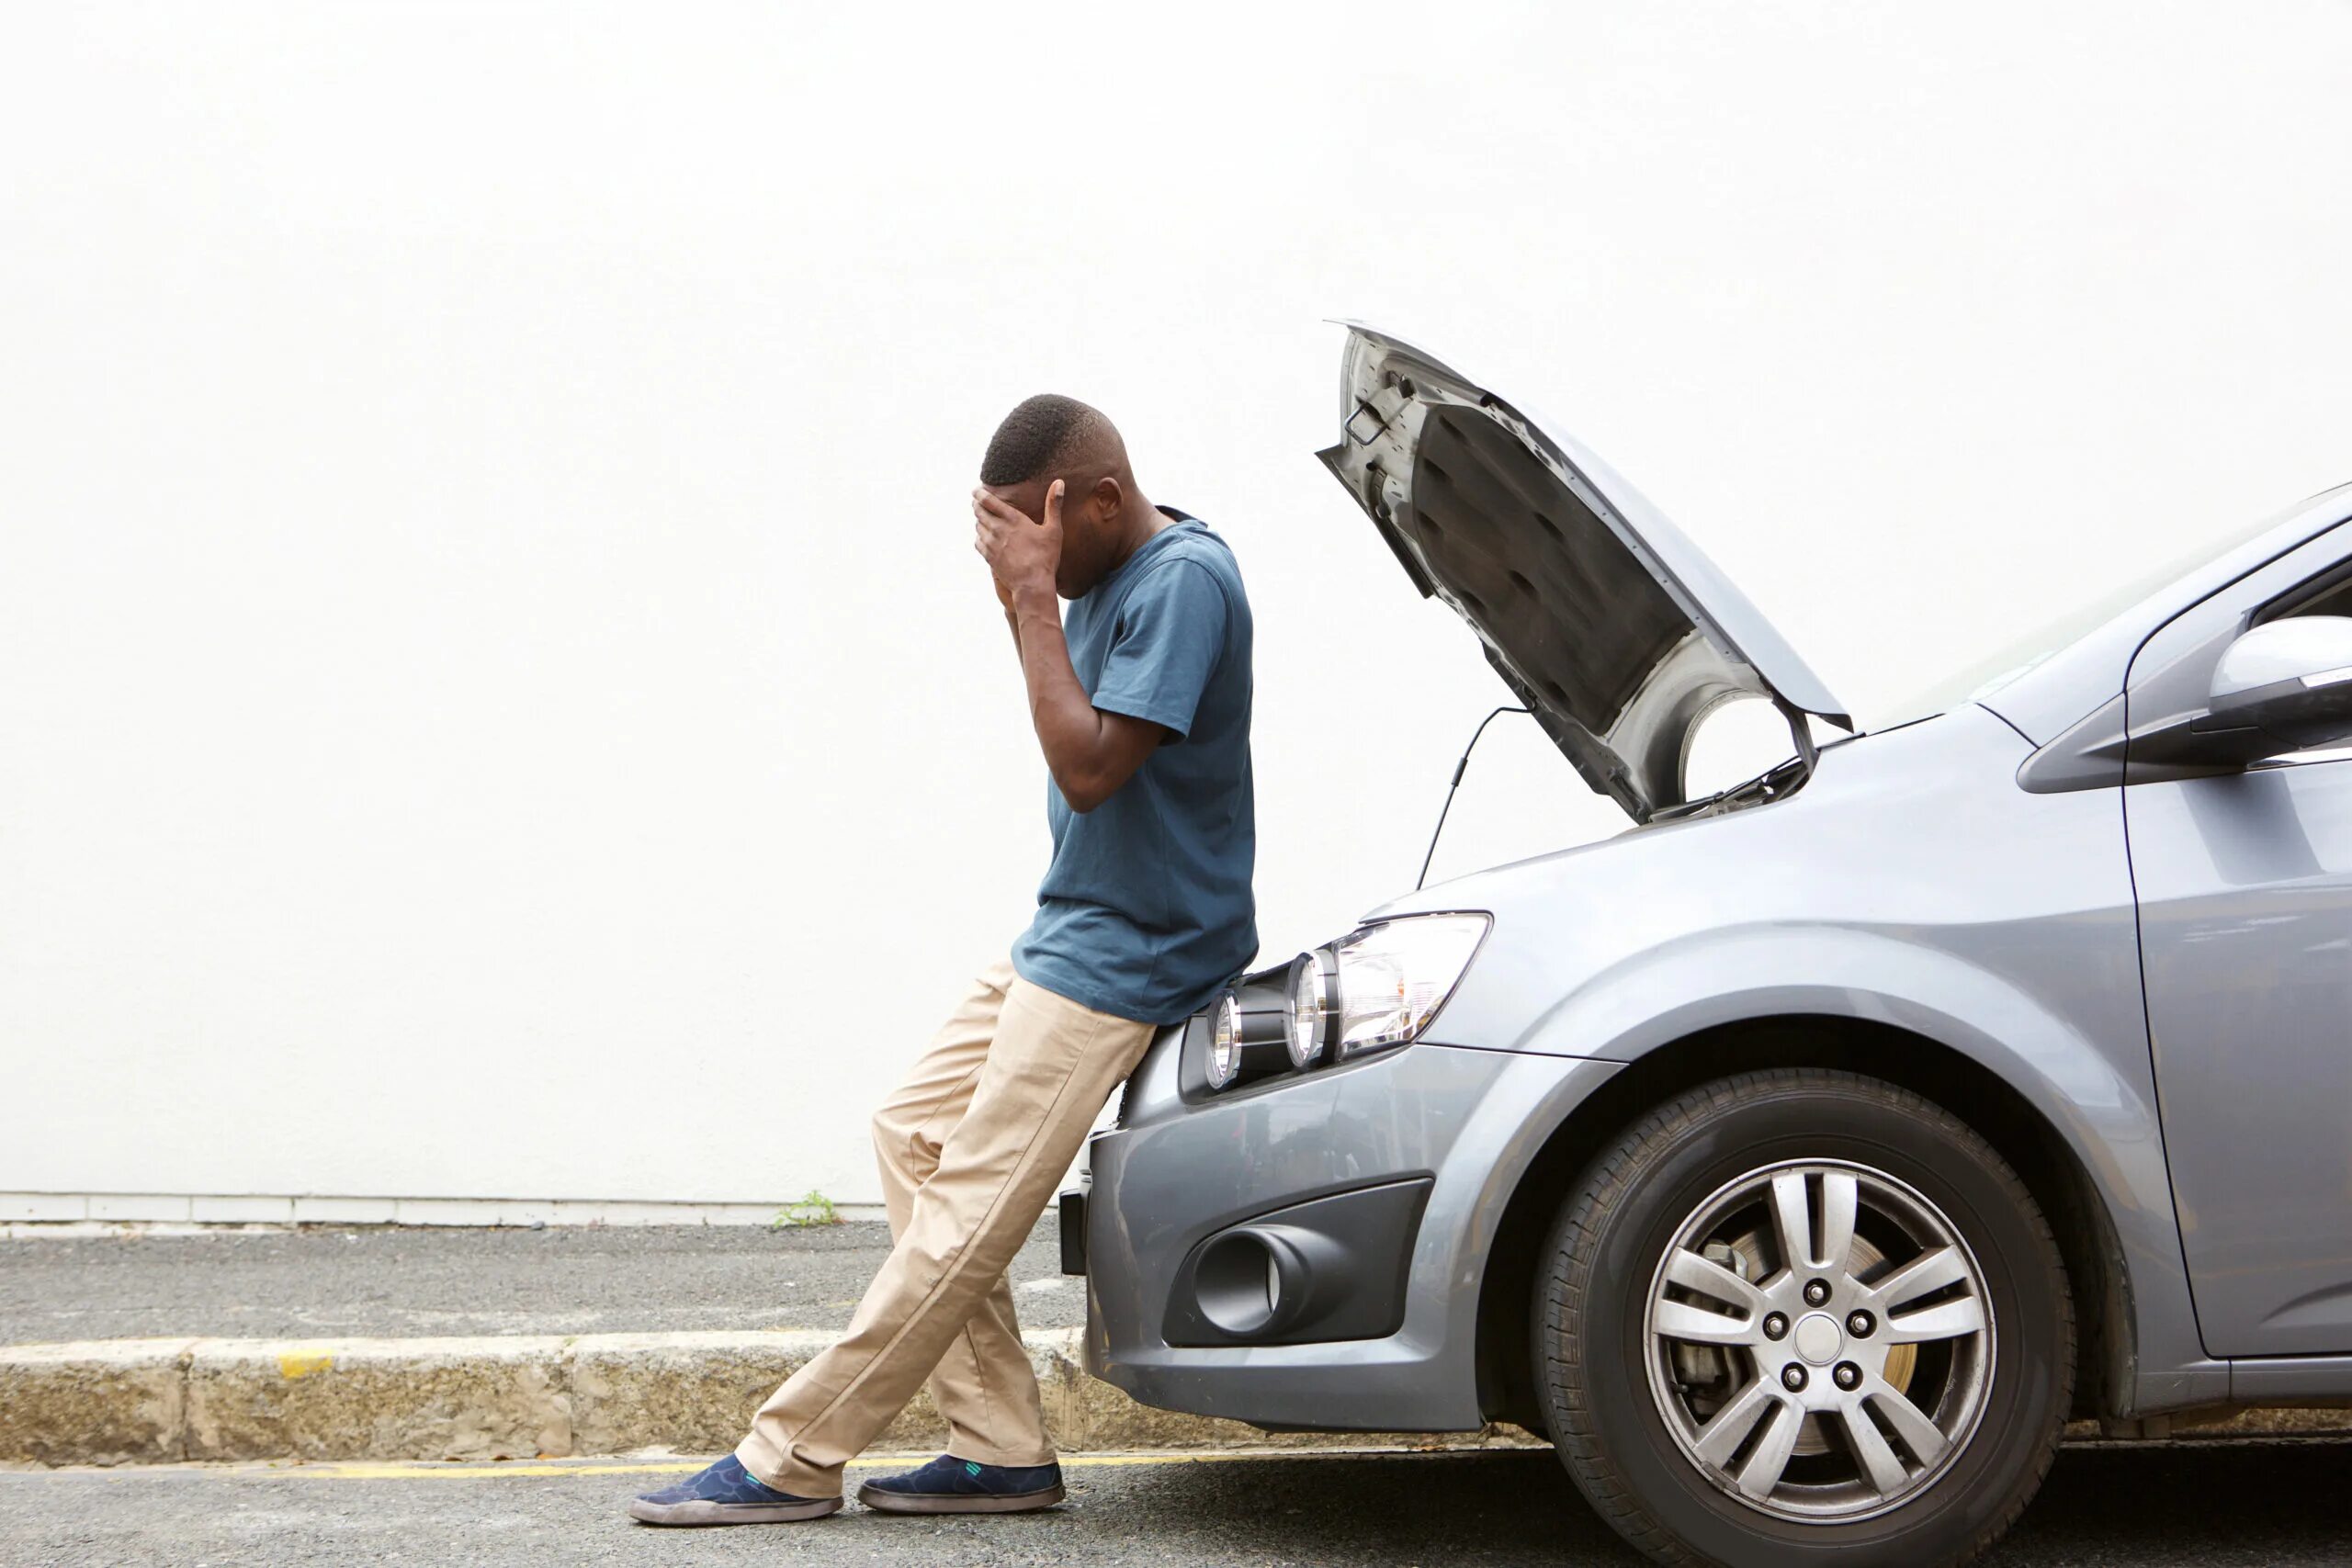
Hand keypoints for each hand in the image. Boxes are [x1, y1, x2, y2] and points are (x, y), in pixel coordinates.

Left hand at [974, 481, 1062, 600]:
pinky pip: (978, 542)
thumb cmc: (1046, 557)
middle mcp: (998, 529)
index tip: (976, 490)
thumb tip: (1059, 482)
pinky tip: (983, 536)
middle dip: (977, 505)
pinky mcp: (989, 558)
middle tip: (977, 501)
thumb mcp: (1054, 530)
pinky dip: (979, 536)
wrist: (1032, 585)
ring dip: (978, 520)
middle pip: (979, 512)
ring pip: (977, 526)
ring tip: (981, 517)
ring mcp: (991, 544)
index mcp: (1012, 519)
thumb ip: (1054, 505)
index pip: (988, 501)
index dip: (980, 493)